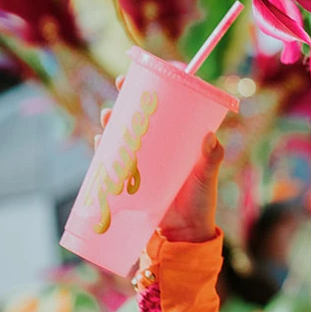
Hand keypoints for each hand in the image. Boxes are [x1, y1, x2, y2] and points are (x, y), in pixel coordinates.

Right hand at [95, 81, 220, 244]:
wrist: (184, 235)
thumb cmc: (200, 204)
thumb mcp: (206, 178)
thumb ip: (211, 160)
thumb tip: (211, 137)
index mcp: (175, 142)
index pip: (161, 110)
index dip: (149, 91)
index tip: (140, 75)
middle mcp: (157, 149)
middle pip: (137, 119)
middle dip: (125, 103)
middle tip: (121, 90)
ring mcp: (141, 164)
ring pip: (122, 137)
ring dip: (112, 124)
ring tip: (109, 117)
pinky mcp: (129, 180)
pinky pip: (112, 161)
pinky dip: (104, 151)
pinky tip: (99, 142)